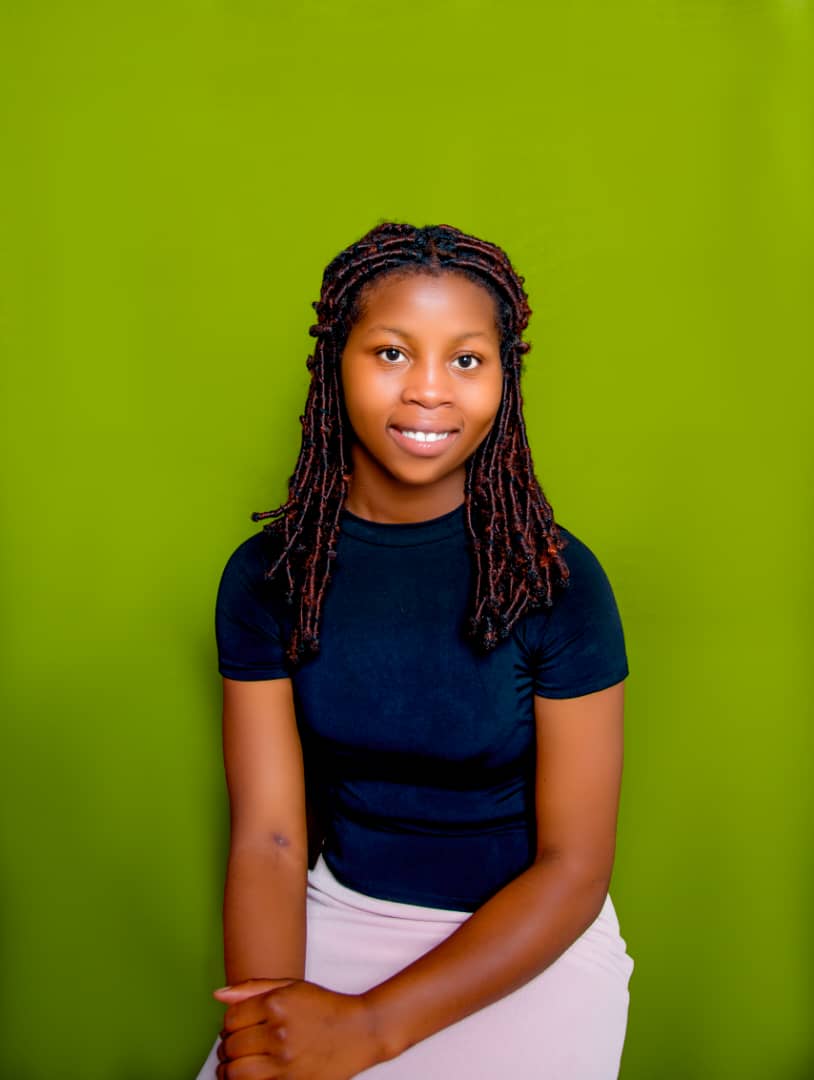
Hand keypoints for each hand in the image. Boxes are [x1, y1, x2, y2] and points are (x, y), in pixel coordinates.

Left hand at [213, 978, 383, 1079]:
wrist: (360, 1031)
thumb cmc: (325, 1006)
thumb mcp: (292, 987)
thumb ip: (253, 989)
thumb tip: (218, 995)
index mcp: (277, 1003)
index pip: (231, 1019)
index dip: (229, 1024)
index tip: (237, 1026)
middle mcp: (279, 1032)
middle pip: (230, 1046)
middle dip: (227, 1047)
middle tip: (236, 1046)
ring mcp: (285, 1061)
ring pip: (235, 1073)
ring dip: (229, 1070)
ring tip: (235, 1065)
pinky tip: (251, 1074)